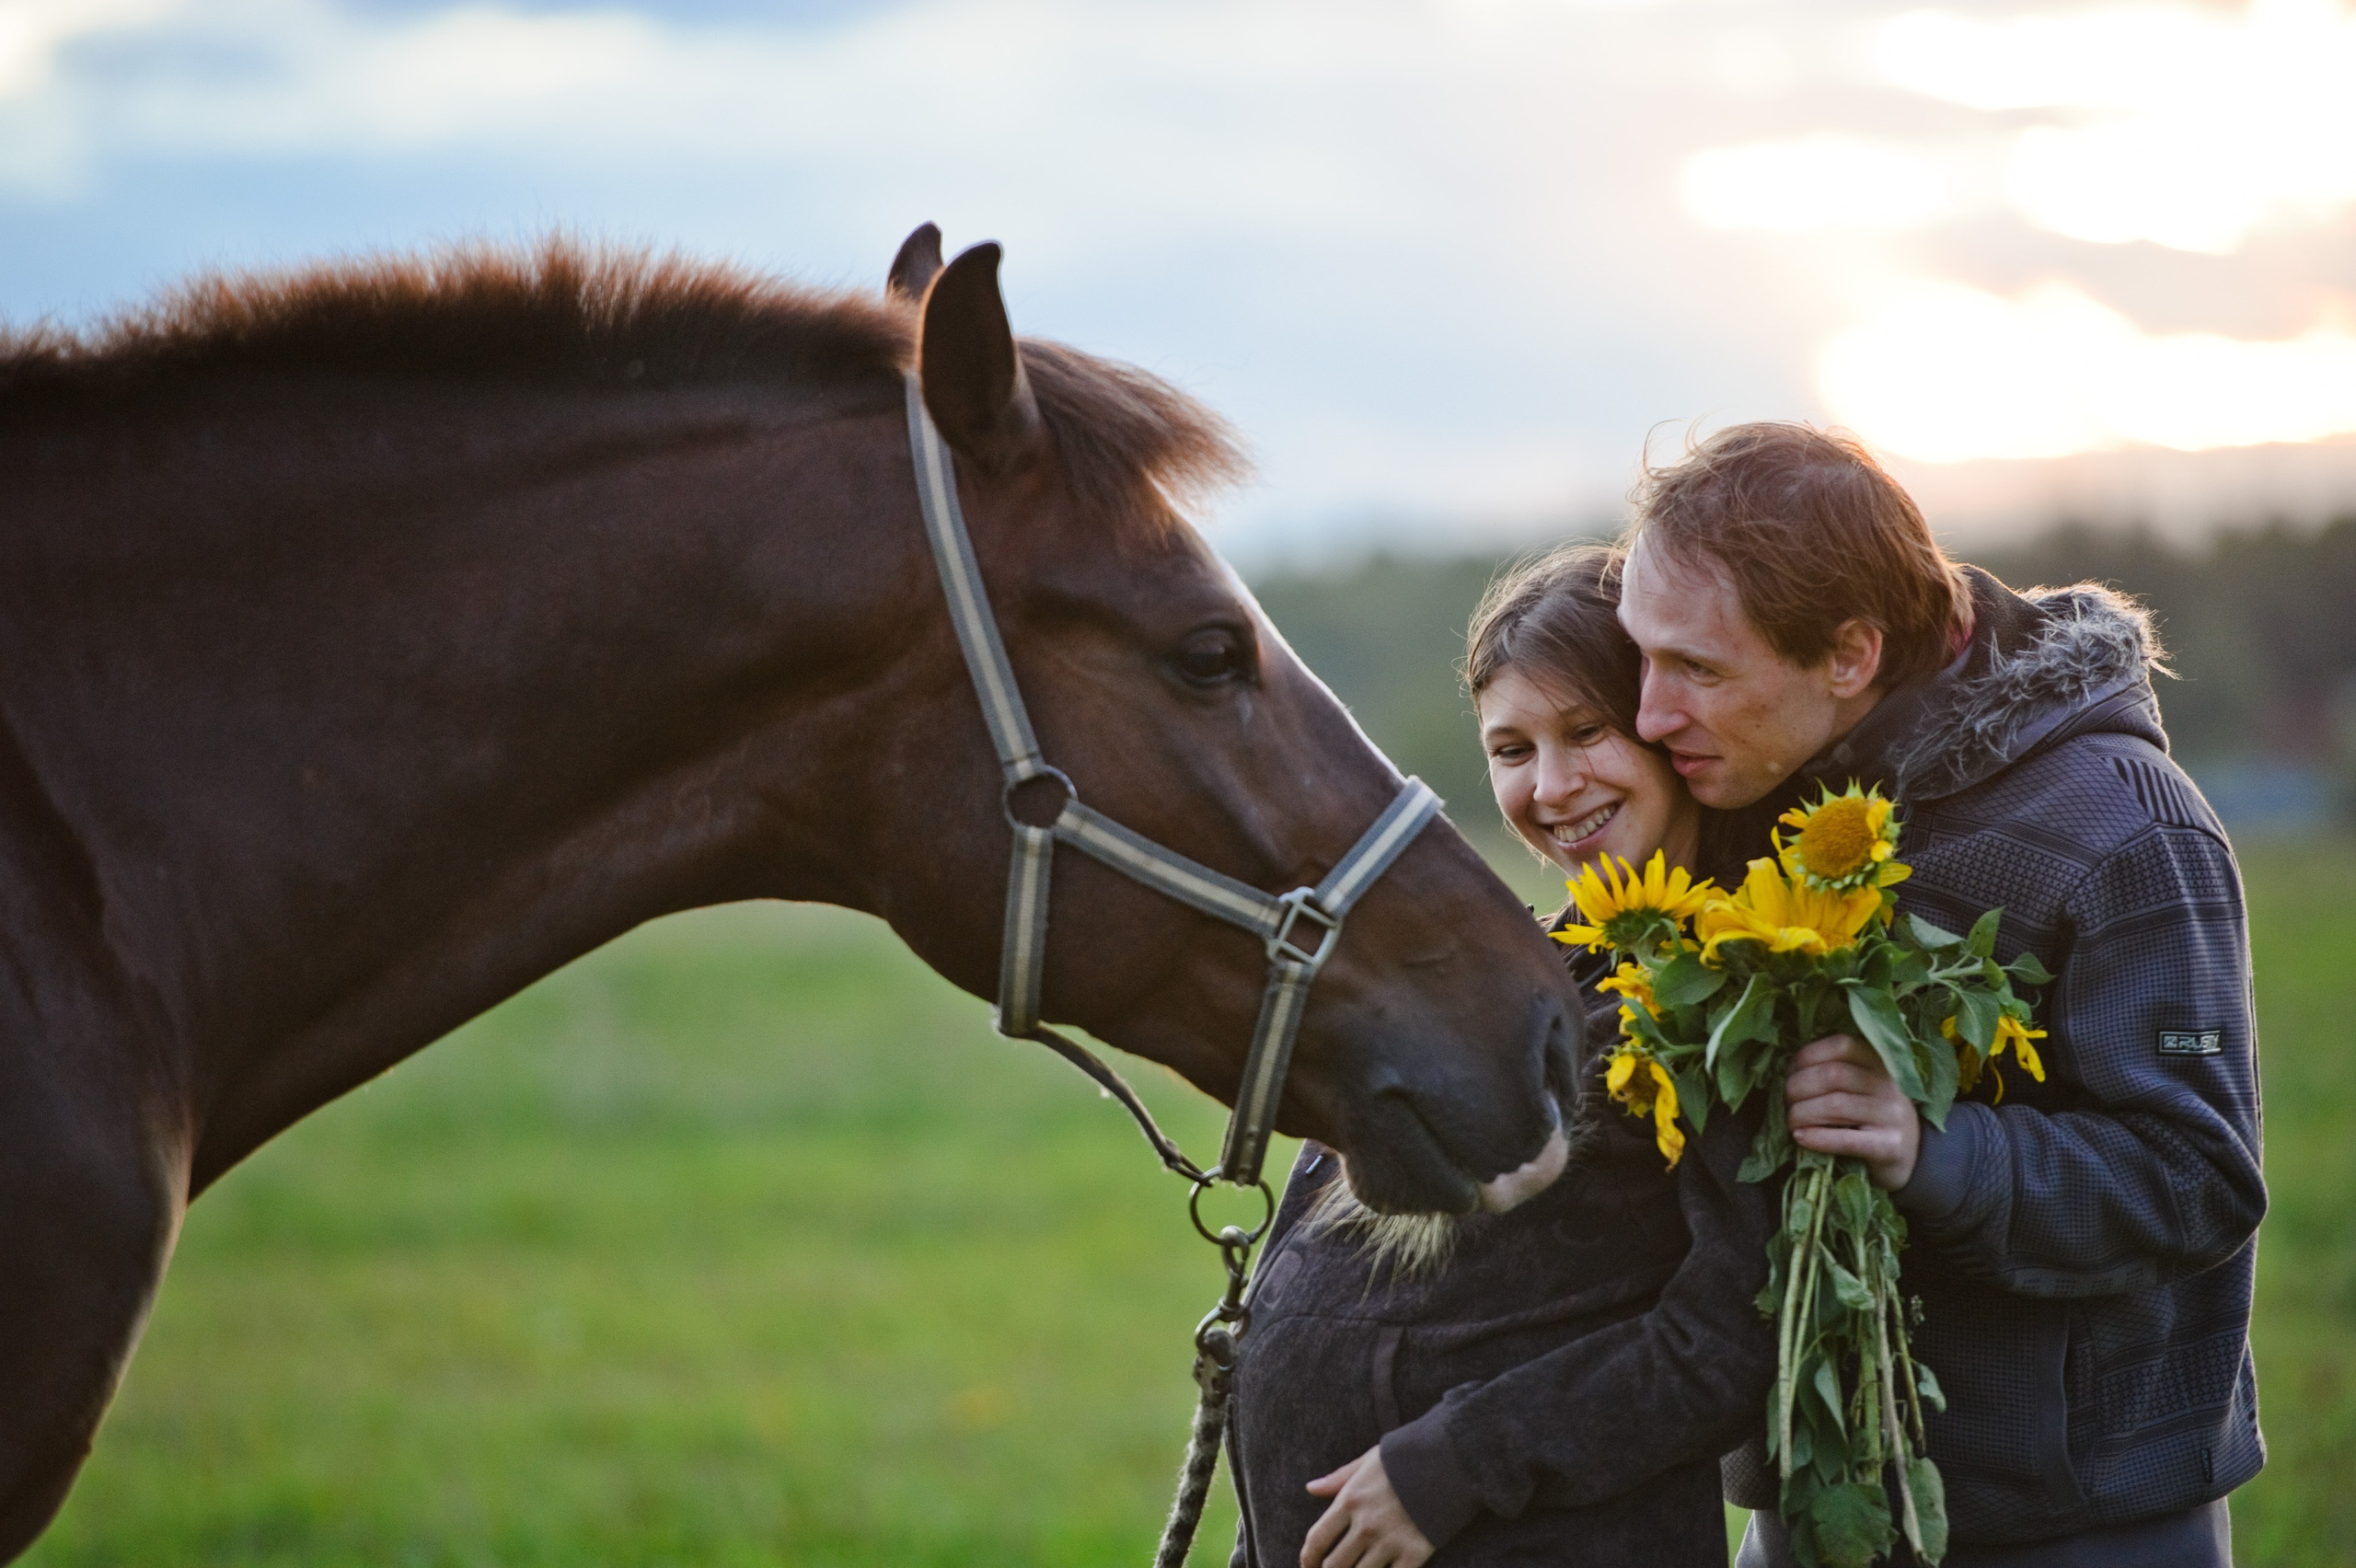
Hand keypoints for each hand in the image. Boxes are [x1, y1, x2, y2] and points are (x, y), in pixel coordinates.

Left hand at [1301, 1446, 1433, 1567]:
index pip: (1317, 1539)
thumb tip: (1311, 1488)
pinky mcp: (1414, 1553)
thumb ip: (1339, 1478)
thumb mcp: (1369, 1461)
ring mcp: (1390, 1541)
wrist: (1451, 1460)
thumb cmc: (1407, 1458)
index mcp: (1350, 1500)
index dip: (1308, 1558)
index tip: (1308, 1565)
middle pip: (1334, 1565)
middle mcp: (1365, 1525)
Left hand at [1785, 1034, 1920, 1190]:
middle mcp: (1889, 1084)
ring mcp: (1892, 1115)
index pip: (1841, 1045)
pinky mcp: (1890, 1146)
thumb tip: (1788, 1069)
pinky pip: (1846, 1140)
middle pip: (1832, 1075)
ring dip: (1802, 1113)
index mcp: (1881, 1062)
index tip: (1789, 1073)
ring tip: (1791, 1121)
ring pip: (1835, 1105)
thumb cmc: (1872, 1116)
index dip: (1807, 1056)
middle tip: (1787, 1102)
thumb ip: (1835, 1071)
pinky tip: (1800, 1137)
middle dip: (1798, 1087)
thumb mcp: (1862, 1085)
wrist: (1911, 1156)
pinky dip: (1817, 1138)